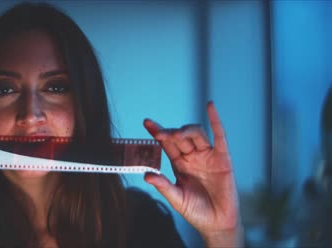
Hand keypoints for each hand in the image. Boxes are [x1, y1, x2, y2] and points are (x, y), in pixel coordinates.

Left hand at [143, 101, 242, 246]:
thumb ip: (163, 186)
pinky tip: (210, 106)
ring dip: (186, 131)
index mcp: (179, 164)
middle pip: (180, 137)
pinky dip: (215, 120)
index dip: (157, 132)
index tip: (147, 122)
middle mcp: (192, 157)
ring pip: (196, 135)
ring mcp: (207, 156)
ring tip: (177, 135)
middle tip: (161, 134)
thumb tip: (146, 175)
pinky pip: (220, 136)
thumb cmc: (196, 211)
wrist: (217, 223)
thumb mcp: (176, 199)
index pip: (166, 144)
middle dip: (170, 133)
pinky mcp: (223, 158)